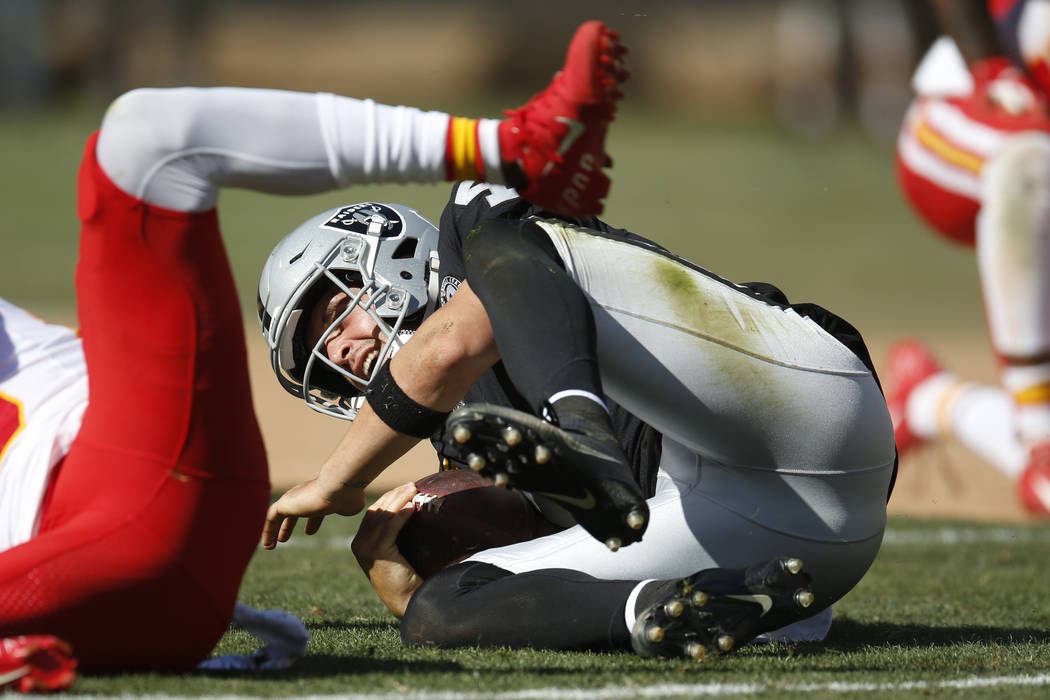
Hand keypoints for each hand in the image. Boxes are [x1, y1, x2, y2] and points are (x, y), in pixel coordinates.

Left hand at [261, 477, 365, 548]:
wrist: (338, 487)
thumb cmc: (347, 496)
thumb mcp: (351, 505)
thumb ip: (347, 508)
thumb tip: (349, 509)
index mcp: (322, 495)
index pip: (316, 509)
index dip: (313, 521)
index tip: (310, 532)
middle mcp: (307, 493)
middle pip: (296, 510)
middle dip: (289, 524)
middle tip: (284, 538)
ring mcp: (295, 497)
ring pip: (282, 514)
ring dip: (276, 529)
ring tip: (273, 545)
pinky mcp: (284, 504)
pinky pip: (271, 518)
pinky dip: (268, 531)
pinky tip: (267, 545)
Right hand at [350, 482, 423, 617]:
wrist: (408, 600)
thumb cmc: (406, 578)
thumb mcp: (396, 552)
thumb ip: (395, 535)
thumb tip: (410, 510)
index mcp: (361, 543)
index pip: (373, 513)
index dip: (388, 498)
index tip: (405, 489)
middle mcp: (359, 544)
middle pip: (376, 511)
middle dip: (394, 495)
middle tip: (411, 485)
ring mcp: (366, 549)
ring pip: (383, 516)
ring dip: (400, 499)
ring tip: (414, 490)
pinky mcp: (377, 552)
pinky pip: (391, 527)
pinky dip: (402, 514)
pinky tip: (412, 506)